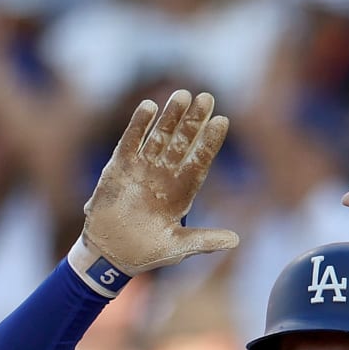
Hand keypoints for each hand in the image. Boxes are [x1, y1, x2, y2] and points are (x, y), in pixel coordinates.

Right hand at [80, 90, 238, 274]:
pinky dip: (138, 125)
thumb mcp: (178, 247)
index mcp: (182, 192)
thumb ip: (204, 241)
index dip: (210, 142)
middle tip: (207, 98)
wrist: (112, 255)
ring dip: (170, 117)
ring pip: (159, 136)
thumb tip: (236, 241)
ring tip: (182, 95)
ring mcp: (142, 169)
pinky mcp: (119, 168)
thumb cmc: (147, 252)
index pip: (200, 161)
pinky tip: (149, 106)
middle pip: (182, 142)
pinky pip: (130, 141)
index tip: (222, 121)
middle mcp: (164, 175)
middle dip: (194, 121)